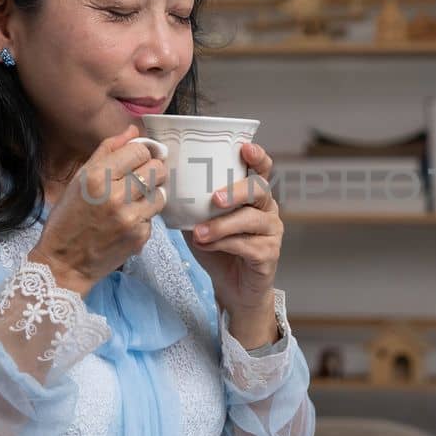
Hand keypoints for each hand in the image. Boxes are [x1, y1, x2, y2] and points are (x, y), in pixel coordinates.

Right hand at [31, 125, 167, 294]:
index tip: (137, 159)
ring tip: (134, 201)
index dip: (141, 153)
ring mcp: (130, 218)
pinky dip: (145, 217)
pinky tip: (128, 221)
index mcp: (97, 177)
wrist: (64, 263)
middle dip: (152, 171)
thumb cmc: (68, 218)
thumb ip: (107, 151)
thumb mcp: (79, 179)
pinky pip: (154, 217)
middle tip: (140, 178)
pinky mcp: (140, 237)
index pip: (140, 151)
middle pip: (157, 169)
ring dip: (151, 194)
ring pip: (161, 193)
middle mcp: (115, 196)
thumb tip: (133, 130)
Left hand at [188, 141, 282, 343]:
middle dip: (237, 191)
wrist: (232, 287)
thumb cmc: (218, 248)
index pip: (262, 169)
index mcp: (253, 195)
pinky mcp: (268, 255)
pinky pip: (247, 245)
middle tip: (215, 199)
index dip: (257, 156)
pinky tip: (206, 245)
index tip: (245, 148)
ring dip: (222, 225)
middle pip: (260, 190)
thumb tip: (164, 184)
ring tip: (200, 233)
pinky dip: (223, 244)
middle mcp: (267, 209)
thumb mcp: (200, 220)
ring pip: (251, 220)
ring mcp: (271, 232)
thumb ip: (192, 203)